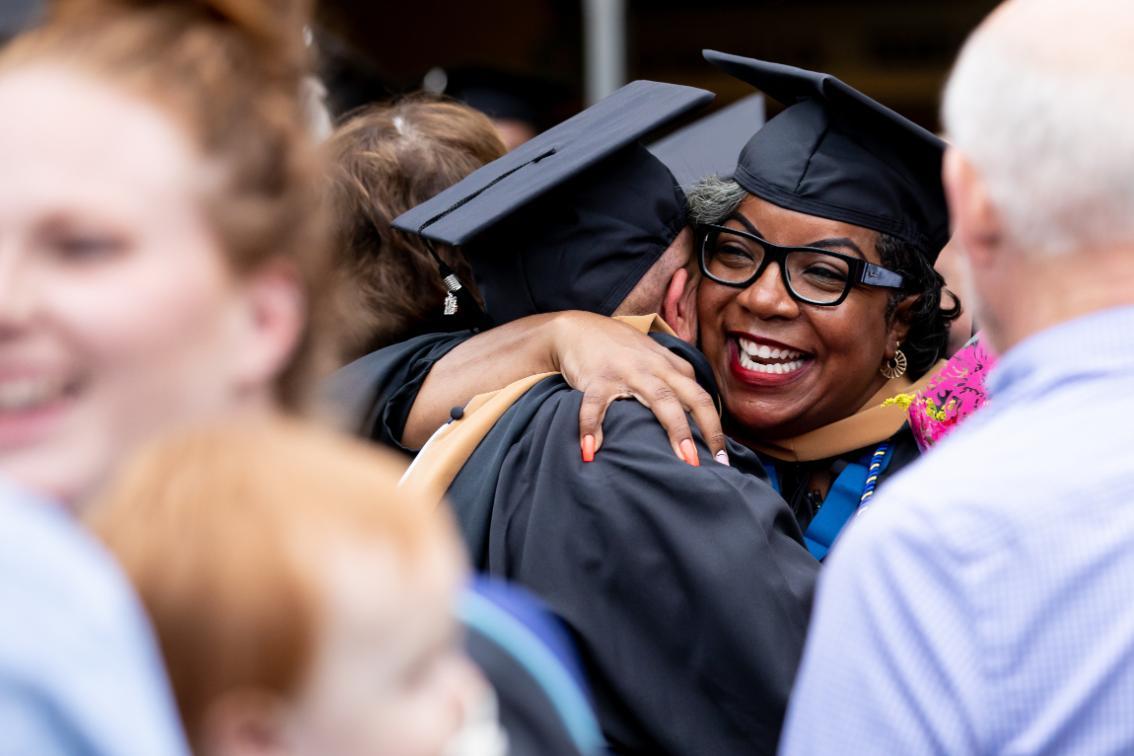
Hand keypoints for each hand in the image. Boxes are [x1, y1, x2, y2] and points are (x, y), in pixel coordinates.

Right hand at [548, 312, 727, 465]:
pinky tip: (590, 451)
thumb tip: (695, 414)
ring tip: (683, 461)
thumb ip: (673, 380)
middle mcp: (655, 367)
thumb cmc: (620, 350)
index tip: (721, 458)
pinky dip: (591, 428)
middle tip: (715, 463)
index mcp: (670, 366)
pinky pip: (595, 406)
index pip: (701, 397)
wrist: (578, 328)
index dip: (714, 427)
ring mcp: (628, 371)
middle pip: (691, 397)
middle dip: (707, 429)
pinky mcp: (597, 378)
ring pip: (659, 399)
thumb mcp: (653, 359)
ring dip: (675, 430)